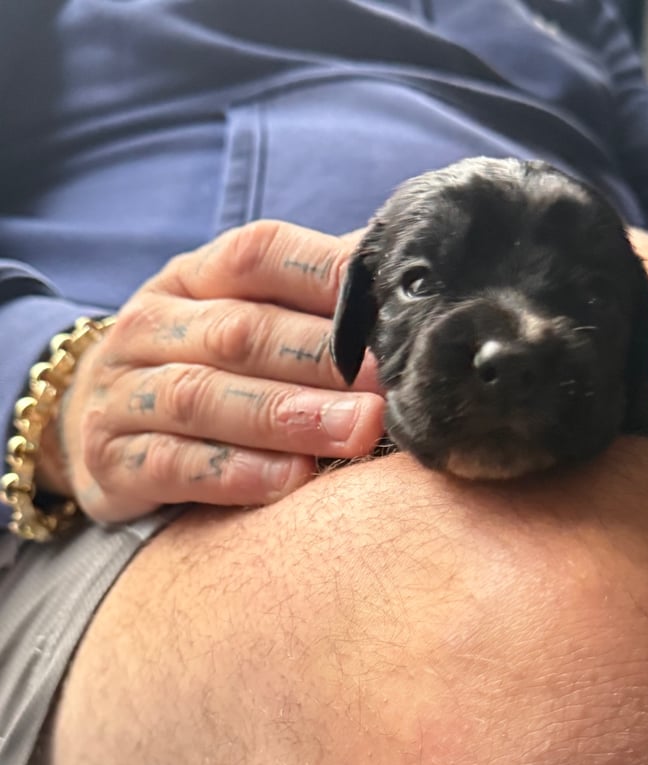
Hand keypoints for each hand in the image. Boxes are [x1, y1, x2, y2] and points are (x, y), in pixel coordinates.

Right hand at [45, 221, 384, 522]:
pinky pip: (172, 466)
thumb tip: (407, 280)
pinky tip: (292, 480)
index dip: (326, 277)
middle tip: (390, 386)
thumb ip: (314, 301)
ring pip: (204, 399)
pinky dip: (234, 473)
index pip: (258, 256)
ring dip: (287, 417)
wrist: (95, 425)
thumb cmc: (202, 368)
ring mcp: (122, 395)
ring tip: (358, 431)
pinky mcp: (111, 462)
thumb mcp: (244, 318)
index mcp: (193, 279)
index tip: (392, 312)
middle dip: (321, 359)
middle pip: (239, 333)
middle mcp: (151, 327)